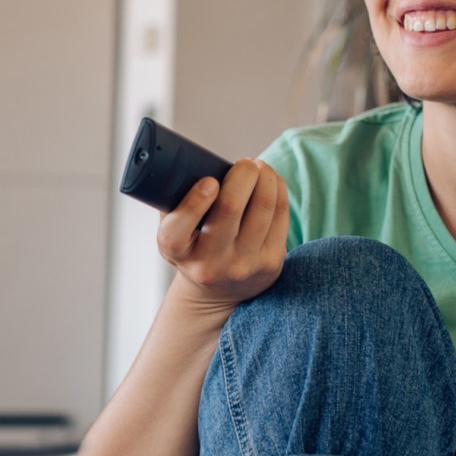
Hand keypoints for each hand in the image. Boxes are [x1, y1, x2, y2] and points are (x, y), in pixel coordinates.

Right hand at [157, 158, 288, 310]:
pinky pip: (281, 216)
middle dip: (242, 175)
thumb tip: (192, 164)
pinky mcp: (271, 264)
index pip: (178, 229)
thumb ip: (175, 202)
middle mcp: (210, 263)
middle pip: (230, 209)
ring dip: (265, 177)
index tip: (209, 182)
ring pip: (263, 208)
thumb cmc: (194, 248)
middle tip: (244, 163)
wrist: (219, 292)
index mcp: (178, 252)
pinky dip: (278, 190)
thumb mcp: (174, 232)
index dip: (195, 201)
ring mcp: (243, 265)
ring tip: (259, 167)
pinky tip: (271, 181)